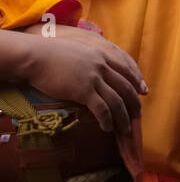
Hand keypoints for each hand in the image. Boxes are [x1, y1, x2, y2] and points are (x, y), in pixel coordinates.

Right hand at [19, 27, 146, 132]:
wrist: (35, 56)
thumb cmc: (49, 53)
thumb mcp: (76, 51)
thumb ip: (89, 60)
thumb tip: (91, 71)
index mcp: (101, 56)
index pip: (126, 71)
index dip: (136, 82)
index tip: (142, 92)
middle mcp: (102, 67)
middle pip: (126, 88)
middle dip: (134, 104)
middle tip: (137, 116)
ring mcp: (94, 79)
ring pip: (117, 102)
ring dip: (122, 118)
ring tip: (124, 129)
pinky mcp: (84, 91)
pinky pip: (102, 109)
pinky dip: (107, 120)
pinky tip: (107, 128)